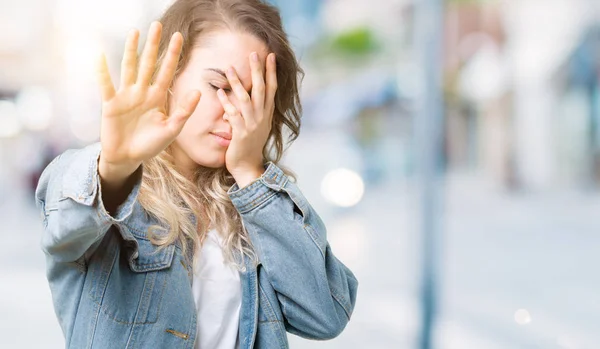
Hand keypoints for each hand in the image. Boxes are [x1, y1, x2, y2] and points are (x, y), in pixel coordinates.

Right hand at [96, 21, 200, 171]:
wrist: (128, 158)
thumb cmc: (150, 145)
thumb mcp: (171, 130)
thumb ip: (184, 111)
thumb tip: (198, 91)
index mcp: (158, 97)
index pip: (167, 71)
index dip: (173, 54)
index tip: (179, 36)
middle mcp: (143, 92)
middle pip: (149, 63)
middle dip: (153, 45)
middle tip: (157, 25)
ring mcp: (126, 96)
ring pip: (129, 68)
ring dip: (131, 50)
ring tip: (135, 32)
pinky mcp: (111, 104)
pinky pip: (106, 85)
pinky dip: (103, 72)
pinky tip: (101, 56)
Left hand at [217, 52, 276, 185]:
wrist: (248, 167)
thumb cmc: (250, 147)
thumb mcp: (257, 127)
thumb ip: (255, 112)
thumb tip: (251, 99)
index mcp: (267, 114)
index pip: (272, 88)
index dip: (271, 72)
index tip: (270, 56)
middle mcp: (262, 117)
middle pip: (261, 89)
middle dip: (257, 71)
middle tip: (253, 54)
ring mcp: (252, 125)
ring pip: (246, 99)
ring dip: (238, 83)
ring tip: (229, 68)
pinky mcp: (240, 133)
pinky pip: (233, 114)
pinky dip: (227, 103)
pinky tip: (220, 92)